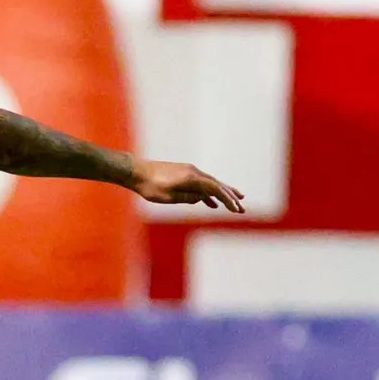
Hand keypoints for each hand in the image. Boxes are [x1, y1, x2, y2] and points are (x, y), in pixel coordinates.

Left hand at [129, 161, 246, 212]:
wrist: (136, 172)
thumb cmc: (150, 186)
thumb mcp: (168, 196)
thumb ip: (187, 197)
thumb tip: (202, 198)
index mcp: (191, 178)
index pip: (214, 188)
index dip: (227, 198)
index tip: (237, 208)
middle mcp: (193, 172)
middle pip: (216, 185)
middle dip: (230, 196)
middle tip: (242, 207)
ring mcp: (189, 172)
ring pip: (209, 184)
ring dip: (222, 194)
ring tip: (235, 202)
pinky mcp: (183, 174)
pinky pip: (200, 185)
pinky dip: (207, 194)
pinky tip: (211, 204)